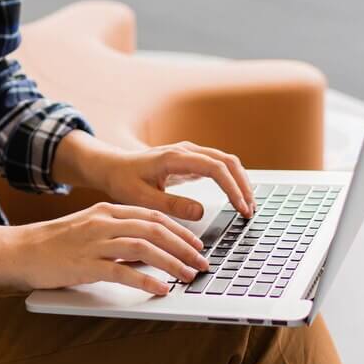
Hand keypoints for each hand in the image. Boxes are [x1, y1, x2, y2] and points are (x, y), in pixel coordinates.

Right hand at [0, 204, 210, 298]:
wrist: (19, 250)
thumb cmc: (54, 245)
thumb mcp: (89, 231)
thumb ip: (117, 237)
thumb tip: (149, 252)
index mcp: (106, 210)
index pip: (152, 216)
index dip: (179, 230)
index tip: (196, 245)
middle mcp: (103, 221)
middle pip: (154, 229)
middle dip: (183, 246)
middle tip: (202, 262)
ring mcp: (94, 242)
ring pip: (144, 247)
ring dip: (172, 262)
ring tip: (189, 276)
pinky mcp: (85, 264)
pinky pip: (122, 271)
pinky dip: (146, 279)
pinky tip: (161, 289)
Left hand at [54, 133, 254, 221]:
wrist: (113, 167)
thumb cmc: (124, 181)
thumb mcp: (142, 198)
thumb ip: (171, 205)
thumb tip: (201, 212)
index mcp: (174, 158)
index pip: (214, 168)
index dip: (232, 188)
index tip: (241, 208)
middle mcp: (186, 150)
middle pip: (227, 161)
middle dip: (243, 185)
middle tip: (250, 211)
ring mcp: (190, 153)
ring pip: (226, 161)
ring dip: (240, 182)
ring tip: (247, 207)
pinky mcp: (191, 160)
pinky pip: (219, 166)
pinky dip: (232, 180)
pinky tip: (236, 197)